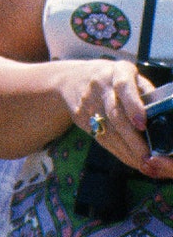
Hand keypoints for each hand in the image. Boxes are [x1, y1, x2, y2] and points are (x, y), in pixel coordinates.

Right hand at [61, 56, 172, 178]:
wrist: (72, 80)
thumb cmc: (115, 79)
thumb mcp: (132, 76)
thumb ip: (147, 94)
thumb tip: (166, 118)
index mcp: (118, 71)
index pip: (124, 87)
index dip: (133, 105)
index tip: (142, 124)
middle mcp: (100, 86)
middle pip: (115, 116)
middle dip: (133, 140)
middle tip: (150, 158)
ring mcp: (87, 104)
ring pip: (108, 132)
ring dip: (128, 151)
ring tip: (147, 165)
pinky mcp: (81, 119)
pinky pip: (102, 139)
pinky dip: (120, 152)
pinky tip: (133, 161)